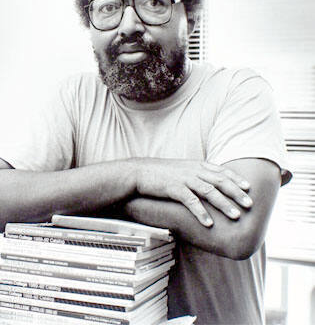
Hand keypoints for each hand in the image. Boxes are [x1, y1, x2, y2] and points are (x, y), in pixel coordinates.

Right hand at [134, 158, 252, 226]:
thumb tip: (209, 182)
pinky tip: (208, 223)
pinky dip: (201, 212)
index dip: (235, 179)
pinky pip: (190, 201)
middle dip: (236, 192)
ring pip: (209, 191)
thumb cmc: (159, 173)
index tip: (248, 187)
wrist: (138, 172)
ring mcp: (183, 178)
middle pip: (219, 180)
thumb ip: (195, 173)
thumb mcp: (180, 169)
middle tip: (249, 204)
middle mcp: (192, 170)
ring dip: (224, 204)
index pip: (220, 170)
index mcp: (195, 164)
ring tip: (235, 215)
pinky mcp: (173, 188)